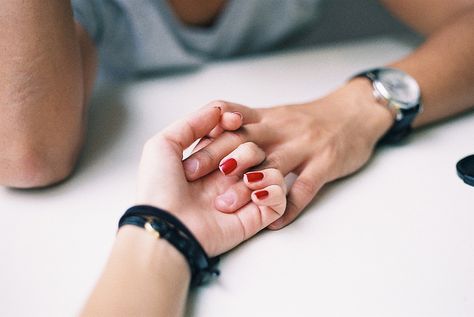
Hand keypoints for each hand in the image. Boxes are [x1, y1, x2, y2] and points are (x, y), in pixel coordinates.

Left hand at [136, 107, 286, 255]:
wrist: (168, 226)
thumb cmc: (160, 188)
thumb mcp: (163, 145)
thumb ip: (193, 124)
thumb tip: (219, 111)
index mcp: (209, 160)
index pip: (234, 134)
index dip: (235, 126)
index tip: (231, 121)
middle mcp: (228, 176)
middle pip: (254, 148)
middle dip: (243, 151)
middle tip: (224, 167)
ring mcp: (243, 195)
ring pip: (270, 168)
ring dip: (258, 170)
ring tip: (242, 183)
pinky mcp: (256, 216)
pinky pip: (280, 195)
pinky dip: (273, 189)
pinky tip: (255, 194)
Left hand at [182, 79, 393, 228]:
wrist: (356, 111)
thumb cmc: (312, 119)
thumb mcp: (277, 114)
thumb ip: (247, 124)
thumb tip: (212, 136)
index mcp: (266, 117)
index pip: (231, 120)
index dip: (207, 137)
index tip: (186, 156)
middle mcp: (281, 130)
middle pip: (245, 140)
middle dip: (217, 157)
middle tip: (194, 178)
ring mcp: (304, 147)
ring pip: (272, 165)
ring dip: (248, 185)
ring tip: (227, 204)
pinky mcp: (325, 164)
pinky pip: (304, 188)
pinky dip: (288, 206)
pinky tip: (272, 221)